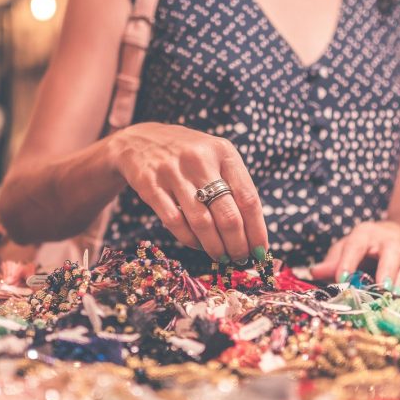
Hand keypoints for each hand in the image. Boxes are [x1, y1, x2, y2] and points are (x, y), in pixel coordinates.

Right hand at [107, 122, 268, 262]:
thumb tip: (252, 232)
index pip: (248, 198)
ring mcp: (173, 172)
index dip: (257, 229)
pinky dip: (190, 240)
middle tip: (241, 259)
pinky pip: (175, 222)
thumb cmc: (188, 155)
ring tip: (222, 257)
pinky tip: (198, 245)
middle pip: (227, 215)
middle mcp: (200, 160)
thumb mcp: (215, 157)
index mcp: (223, 152)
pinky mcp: (150, 185)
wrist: (139, 140)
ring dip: (215, 247)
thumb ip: (233, 185)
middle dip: (238, 244)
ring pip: (202, 223)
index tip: (260, 250)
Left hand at [310, 221, 399, 292]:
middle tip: (383, 289)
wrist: (397, 234)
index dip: (348, 261)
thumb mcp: (346, 248)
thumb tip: (315, 272)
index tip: (341, 278)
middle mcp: (389, 240)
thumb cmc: (364, 247)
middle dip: (387, 271)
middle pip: (391, 254)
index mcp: (365, 234)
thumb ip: (332, 261)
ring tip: (395, 298)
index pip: (356, 245)